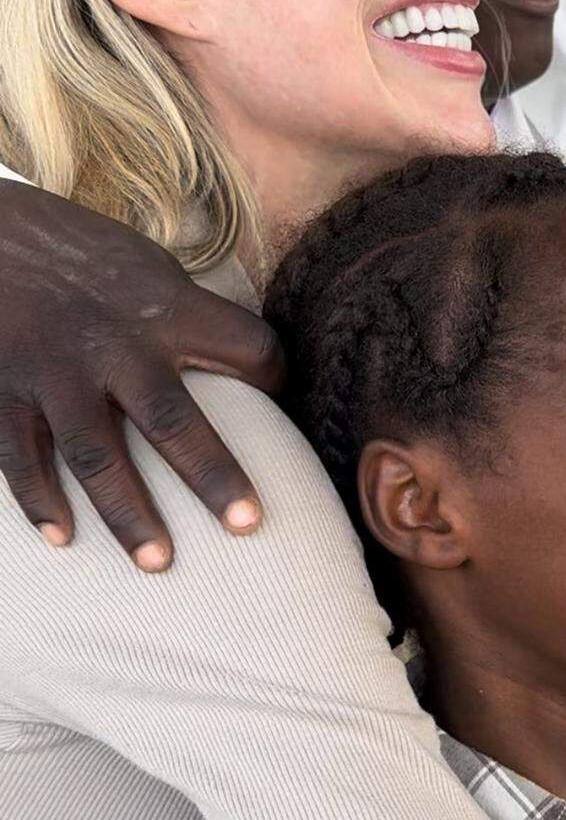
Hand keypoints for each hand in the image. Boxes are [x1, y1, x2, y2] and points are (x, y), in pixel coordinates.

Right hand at [0, 182, 284, 567]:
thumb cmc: (82, 256)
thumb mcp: (149, 268)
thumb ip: (192, 319)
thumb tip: (256, 374)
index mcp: (165, 306)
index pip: (248, 346)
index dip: (275, 374)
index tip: (283, 403)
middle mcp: (113, 342)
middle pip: (173, 418)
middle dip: (213, 476)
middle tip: (248, 526)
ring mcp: (55, 371)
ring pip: (96, 455)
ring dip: (127, 513)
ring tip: (158, 563)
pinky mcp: (4, 390)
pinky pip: (20, 456)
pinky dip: (39, 500)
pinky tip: (63, 539)